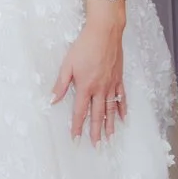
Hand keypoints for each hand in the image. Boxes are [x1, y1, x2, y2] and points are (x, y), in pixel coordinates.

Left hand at [51, 12, 128, 144]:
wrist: (105, 32)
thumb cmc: (84, 46)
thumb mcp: (67, 64)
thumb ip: (61, 84)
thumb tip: (53, 100)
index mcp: (85, 87)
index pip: (80, 112)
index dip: (77, 127)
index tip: (76, 139)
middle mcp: (100, 89)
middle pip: (97, 115)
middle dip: (96, 132)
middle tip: (96, 146)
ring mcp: (111, 84)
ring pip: (111, 109)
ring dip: (110, 125)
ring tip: (110, 138)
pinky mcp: (118, 78)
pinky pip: (121, 97)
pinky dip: (122, 108)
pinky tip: (124, 118)